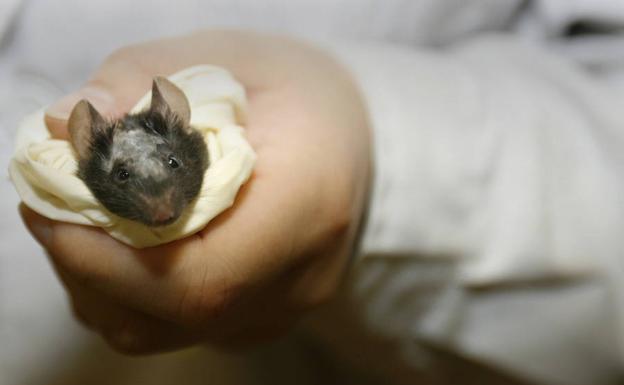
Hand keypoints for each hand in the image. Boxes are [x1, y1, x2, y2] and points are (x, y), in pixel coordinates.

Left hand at [20, 30, 370, 353]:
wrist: (358, 139)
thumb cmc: (297, 90)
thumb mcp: (225, 58)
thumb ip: (141, 81)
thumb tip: (55, 129)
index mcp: (307, 205)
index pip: (197, 278)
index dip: (106, 260)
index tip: (51, 208)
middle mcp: (300, 277)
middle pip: (168, 315)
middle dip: (86, 266)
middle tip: (53, 203)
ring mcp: (283, 307)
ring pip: (163, 331)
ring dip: (100, 283)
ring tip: (84, 220)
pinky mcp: (264, 315)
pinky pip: (179, 326)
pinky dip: (132, 293)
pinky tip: (127, 243)